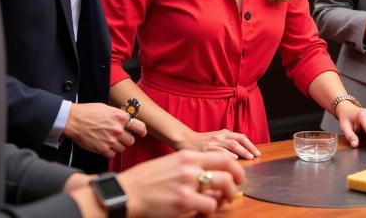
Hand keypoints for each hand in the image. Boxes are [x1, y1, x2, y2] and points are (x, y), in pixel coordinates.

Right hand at [64, 102, 145, 157]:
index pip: (140, 127)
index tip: (142, 133)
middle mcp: (118, 129)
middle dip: (127, 139)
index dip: (142, 131)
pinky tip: (105, 145)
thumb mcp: (108, 108)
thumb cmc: (89, 112)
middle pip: (131, 141)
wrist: (75, 120)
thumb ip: (119, 116)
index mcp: (121, 117)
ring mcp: (110, 140)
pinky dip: (110, 152)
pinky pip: (113, 154)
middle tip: (121, 137)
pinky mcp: (102, 149)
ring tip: (111, 140)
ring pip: (123, 149)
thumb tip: (126, 121)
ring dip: (119, 146)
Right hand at [118, 150, 244, 217]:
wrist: (128, 191)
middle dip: (236, 182)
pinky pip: (209, 206)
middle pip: (227, 170)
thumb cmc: (147, 179)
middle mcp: (190, 166)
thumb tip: (211, 177)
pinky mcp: (184, 202)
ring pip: (222, 188)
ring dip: (226, 197)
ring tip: (221, 202)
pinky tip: (203, 211)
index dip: (234, 167)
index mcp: (187, 155)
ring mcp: (188, 184)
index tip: (237, 175)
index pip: (221, 156)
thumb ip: (192, 167)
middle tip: (234, 191)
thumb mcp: (171, 164)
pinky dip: (210, 210)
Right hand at [177, 128, 260, 159]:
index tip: (257, 153)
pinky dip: (227, 154)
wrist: (185, 139)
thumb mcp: (217, 139)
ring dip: (241, 151)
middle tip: (255, 156)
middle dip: (248, 149)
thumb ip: (228, 144)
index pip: (241, 137)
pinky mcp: (205, 148)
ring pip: (231, 145)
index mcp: (224, 133)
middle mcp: (220, 135)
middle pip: (238, 140)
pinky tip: (233, 160)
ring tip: (249, 158)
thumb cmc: (202, 142)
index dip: (250, 145)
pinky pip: (219, 151)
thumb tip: (242, 155)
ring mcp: (213, 141)